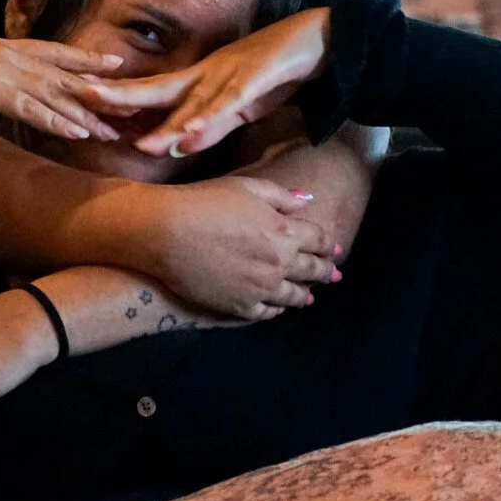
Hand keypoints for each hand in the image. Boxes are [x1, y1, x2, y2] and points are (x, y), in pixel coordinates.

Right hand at [0, 38, 124, 140]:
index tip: (112, 64)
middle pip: (61, 72)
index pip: (52, 51)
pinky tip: (76, 133)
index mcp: (1, 47)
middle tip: (128, 102)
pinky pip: (30, 108)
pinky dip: (55, 121)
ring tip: (109, 131)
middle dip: (96, 89)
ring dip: (82, 114)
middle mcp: (6, 54)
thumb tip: (2, 90)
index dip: (84, 58)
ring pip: (52, 93)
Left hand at [85, 9, 330, 157]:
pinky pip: (230, 102)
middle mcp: (208, 74)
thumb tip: (178, 146)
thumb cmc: (276, 72)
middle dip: (121, 97)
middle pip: (158, 89)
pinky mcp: (257, 77)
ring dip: (165, 124)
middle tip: (82, 99)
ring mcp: (231, 73)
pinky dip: (210, 118)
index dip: (119, 98)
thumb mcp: (240, 106)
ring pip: (192, 102)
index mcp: (201, 79)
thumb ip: (211, 125)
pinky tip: (193, 133)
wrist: (322, 40)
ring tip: (138, 144)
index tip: (82, 102)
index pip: (153, 91)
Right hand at [143, 174, 340, 318]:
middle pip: (311, 270)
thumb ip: (281, 197)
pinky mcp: (239, 307)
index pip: (318, 240)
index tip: (334, 249)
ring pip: (293, 296)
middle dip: (325, 271)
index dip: (328, 245)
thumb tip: (308, 200)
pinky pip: (267, 313)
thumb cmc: (204, 201)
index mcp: (283, 230)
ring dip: (305, 295)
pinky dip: (276, 310)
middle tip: (335, 275)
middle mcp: (278, 263)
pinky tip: (278, 308)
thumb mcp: (246, 187)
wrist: (166, 232)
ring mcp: (260, 288)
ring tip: (310, 297)